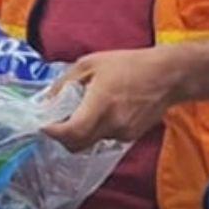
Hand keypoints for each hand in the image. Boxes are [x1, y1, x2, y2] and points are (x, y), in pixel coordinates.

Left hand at [42, 47, 179, 151]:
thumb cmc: (127, 64)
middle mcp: (113, 125)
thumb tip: (46, 100)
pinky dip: (93, 130)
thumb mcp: (89, 64)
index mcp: (101, 105)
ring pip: (90, 142)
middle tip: (53, 121)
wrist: (167, 76)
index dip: (53, 132)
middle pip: (78, 144)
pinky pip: (104, 138)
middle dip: (61, 136)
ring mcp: (124, 134)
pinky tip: (95, 112)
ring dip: (78, 132)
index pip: (72, 132)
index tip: (42, 124)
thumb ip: (64, 83)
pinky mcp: (131, 136)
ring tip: (76, 111)